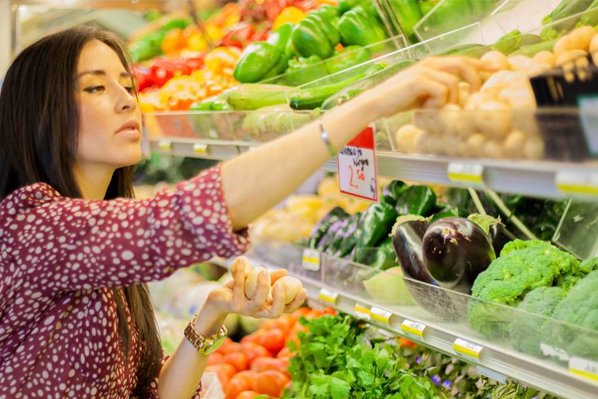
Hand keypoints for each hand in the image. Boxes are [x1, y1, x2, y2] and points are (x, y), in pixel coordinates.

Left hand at [205, 256, 306, 319]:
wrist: (217, 297)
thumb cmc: (239, 289)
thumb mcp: (256, 281)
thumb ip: (270, 278)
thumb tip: (286, 272)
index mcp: (267, 307)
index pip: (286, 309)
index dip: (297, 302)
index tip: (304, 289)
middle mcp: (258, 312)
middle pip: (275, 313)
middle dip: (280, 300)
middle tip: (281, 284)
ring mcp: (246, 311)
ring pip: (257, 301)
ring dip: (262, 285)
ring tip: (262, 269)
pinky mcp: (233, 306)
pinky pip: (240, 289)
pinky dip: (241, 273)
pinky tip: (242, 260)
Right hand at [360, 56, 485, 118]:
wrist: (376, 103)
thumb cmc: (399, 101)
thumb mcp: (424, 94)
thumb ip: (440, 91)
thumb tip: (459, 100)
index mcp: (433, 64)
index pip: (463, 60)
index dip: (482, 65)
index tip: (496, 70)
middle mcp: (431, 63)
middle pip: (464, 64)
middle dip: (475, 80)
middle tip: (475, 98)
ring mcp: (425, 70)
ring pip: (454, 82)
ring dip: (451, 99)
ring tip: (438, 109)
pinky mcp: (419, 80)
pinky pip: (442, 91)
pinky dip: (439, 103)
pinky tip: (427, 108)